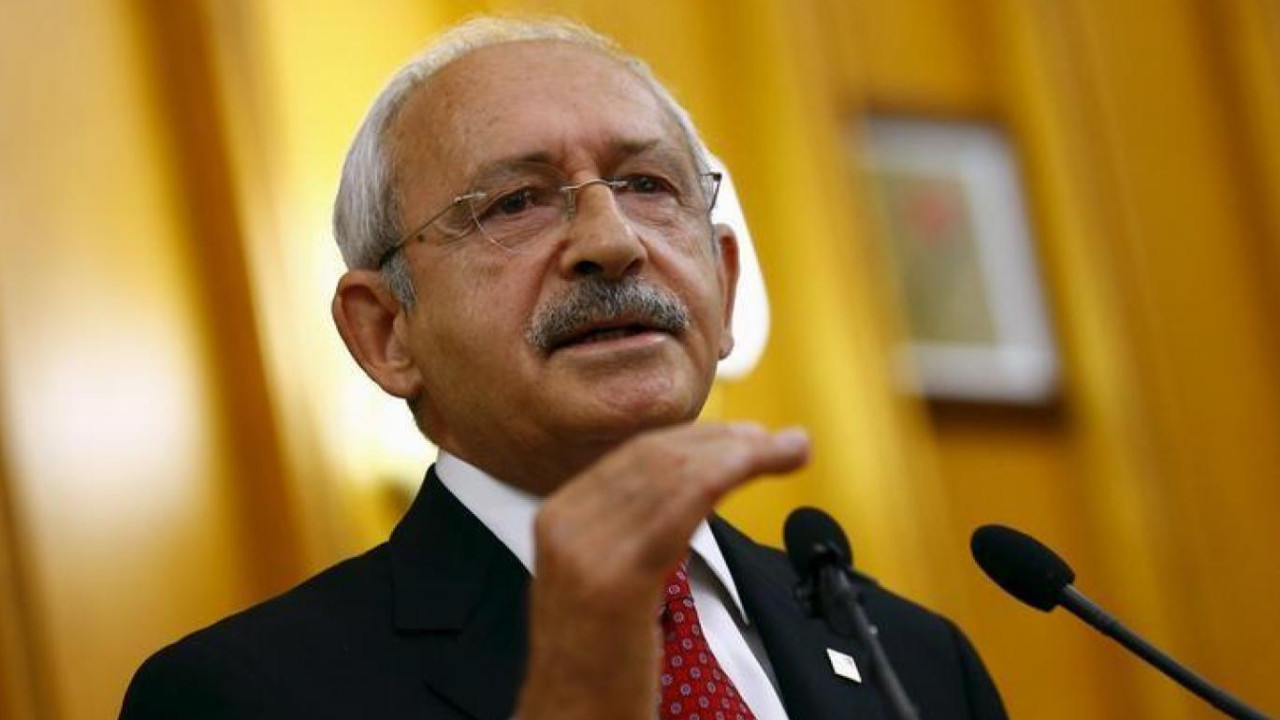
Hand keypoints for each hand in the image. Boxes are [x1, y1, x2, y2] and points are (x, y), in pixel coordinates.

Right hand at [515, 422, 809, 719]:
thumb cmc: (598, 664)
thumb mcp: (603, 581)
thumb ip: (630, 532)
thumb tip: (689, 491)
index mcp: (558, 516)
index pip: (636, 454)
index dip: (700, 437)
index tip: (747, 436)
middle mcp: (564, 523)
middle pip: (657, 456)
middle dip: (727, 440)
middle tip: (782, 440)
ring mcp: (585, 550)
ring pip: (674, 473)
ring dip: (742, 453)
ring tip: (788, 450)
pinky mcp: (616, 579)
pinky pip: (680, 505)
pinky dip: (727, 474)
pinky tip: (757, 466)